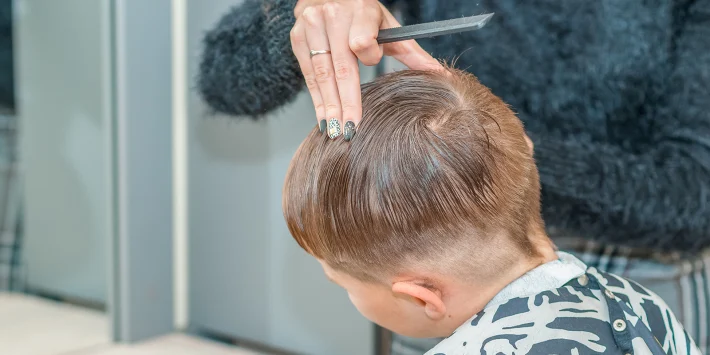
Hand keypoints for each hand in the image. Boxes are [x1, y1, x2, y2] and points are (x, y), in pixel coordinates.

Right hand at [290, 0, 441, 139]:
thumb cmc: (361, 12)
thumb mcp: (387, 24)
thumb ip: (410, 50)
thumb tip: (439, 73)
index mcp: (360, 10)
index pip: (362, 41)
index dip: (369, 56)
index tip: (372, 64)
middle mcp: (332, 16)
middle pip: (340, 66)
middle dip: (346, 101)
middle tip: (351, 129)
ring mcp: (311, 27)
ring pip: (322, 74)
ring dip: (328, 106)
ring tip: (336, 130)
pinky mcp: (297, 38)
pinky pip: (309, 75)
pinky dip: (316, 99)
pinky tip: (323, 118)